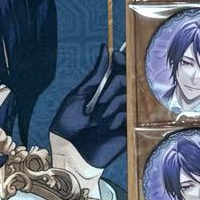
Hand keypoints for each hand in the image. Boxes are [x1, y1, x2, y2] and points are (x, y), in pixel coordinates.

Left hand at [50, 43, 125, 168]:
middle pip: (126, 81)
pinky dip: (117, 117)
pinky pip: (131, 114)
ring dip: (111, 104)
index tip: (118, 56)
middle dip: (114, 86)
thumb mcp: (79, 94)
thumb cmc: (68, 124)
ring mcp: (123, 115)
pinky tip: (107, 127)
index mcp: (103, 92)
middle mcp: (115, 101)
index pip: (120, 71)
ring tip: (97, 120)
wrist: (68, 151)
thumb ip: (96, 74)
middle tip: (98, 100)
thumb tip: (105, 48)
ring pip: (128, 96)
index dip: (121, 62)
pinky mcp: (129, 130)